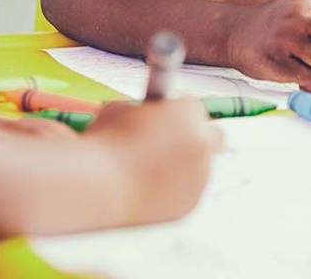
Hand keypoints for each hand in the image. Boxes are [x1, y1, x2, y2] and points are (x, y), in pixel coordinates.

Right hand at [84, 99, 222, 225]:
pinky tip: (145, 191)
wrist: (97, 185)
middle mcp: (202, 141)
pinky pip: (185, 193)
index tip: (167, 121)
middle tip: (176, 144)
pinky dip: (172, 192)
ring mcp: (200, 174)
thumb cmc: (102, 144)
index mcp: (188, 111)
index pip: (195, 108)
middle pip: (214, 137)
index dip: (178, 115)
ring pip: (198, 168)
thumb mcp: (121, 110)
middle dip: (198, 139)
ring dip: (181, 168)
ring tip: (145, 173)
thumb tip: (146, 115)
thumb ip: (143, 111)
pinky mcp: (191, 202)